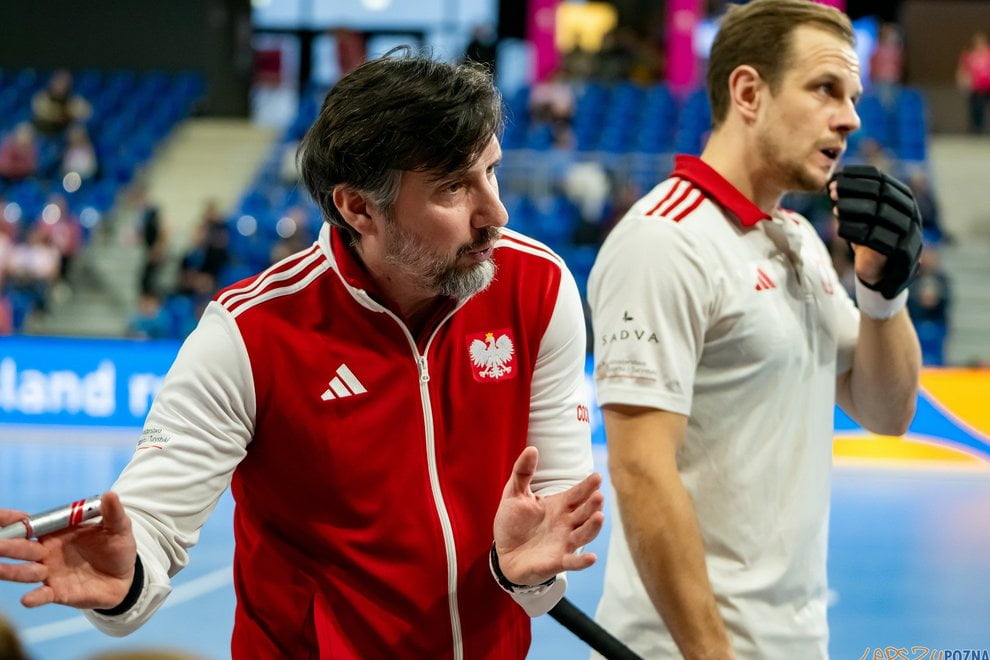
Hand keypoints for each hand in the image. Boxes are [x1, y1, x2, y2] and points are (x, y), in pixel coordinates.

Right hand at [0, 492, 136, 608]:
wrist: (124, 578)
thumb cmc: (116, 548)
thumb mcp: (119, 528)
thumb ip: (112, 512)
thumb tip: (110, 494)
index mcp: (57, 533)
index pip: (30, 525)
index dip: (14, 521)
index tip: (0, 517)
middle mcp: (47, 553)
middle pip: (22, 548)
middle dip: (7, 546)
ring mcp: (51, 573)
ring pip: (26, 572)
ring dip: (12, 571)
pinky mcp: (58, 592)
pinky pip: (43, 596)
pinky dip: (35, 598)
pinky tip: (27, 599)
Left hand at [493, 446, 603, 585]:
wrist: (503, 553)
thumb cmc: (513, 523)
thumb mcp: (514, 494)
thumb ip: (523, 472)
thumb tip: (531, 448)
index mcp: (559, 505)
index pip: (577, 494)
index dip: (587, 486)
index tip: (597, 476)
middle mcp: (566, 523)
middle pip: (585, 512)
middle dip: (593, 505)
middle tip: (598, 495)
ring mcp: (564, 543)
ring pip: (584, 534)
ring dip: (592, 527)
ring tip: (599, 517)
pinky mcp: (556, 562)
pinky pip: (572, 562)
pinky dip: (582, 561)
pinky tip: (592, 558)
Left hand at [829, 165, 922, 298]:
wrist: (883, 271)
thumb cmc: (871, 236)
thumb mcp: (864, 215)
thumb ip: (854, 199)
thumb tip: (832, 182)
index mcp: (904, 199)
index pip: (882, 180)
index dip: (859, 176)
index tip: (837, 176)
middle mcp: (911, 213)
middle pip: (883, 194)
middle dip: (855, 189)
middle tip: (833, 191)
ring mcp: (908, 232)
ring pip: (881, 214)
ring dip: (854, 209)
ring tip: (834, 209)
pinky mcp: (900, 252)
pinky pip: (877, 239)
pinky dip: (856, 231)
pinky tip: (841, 229)